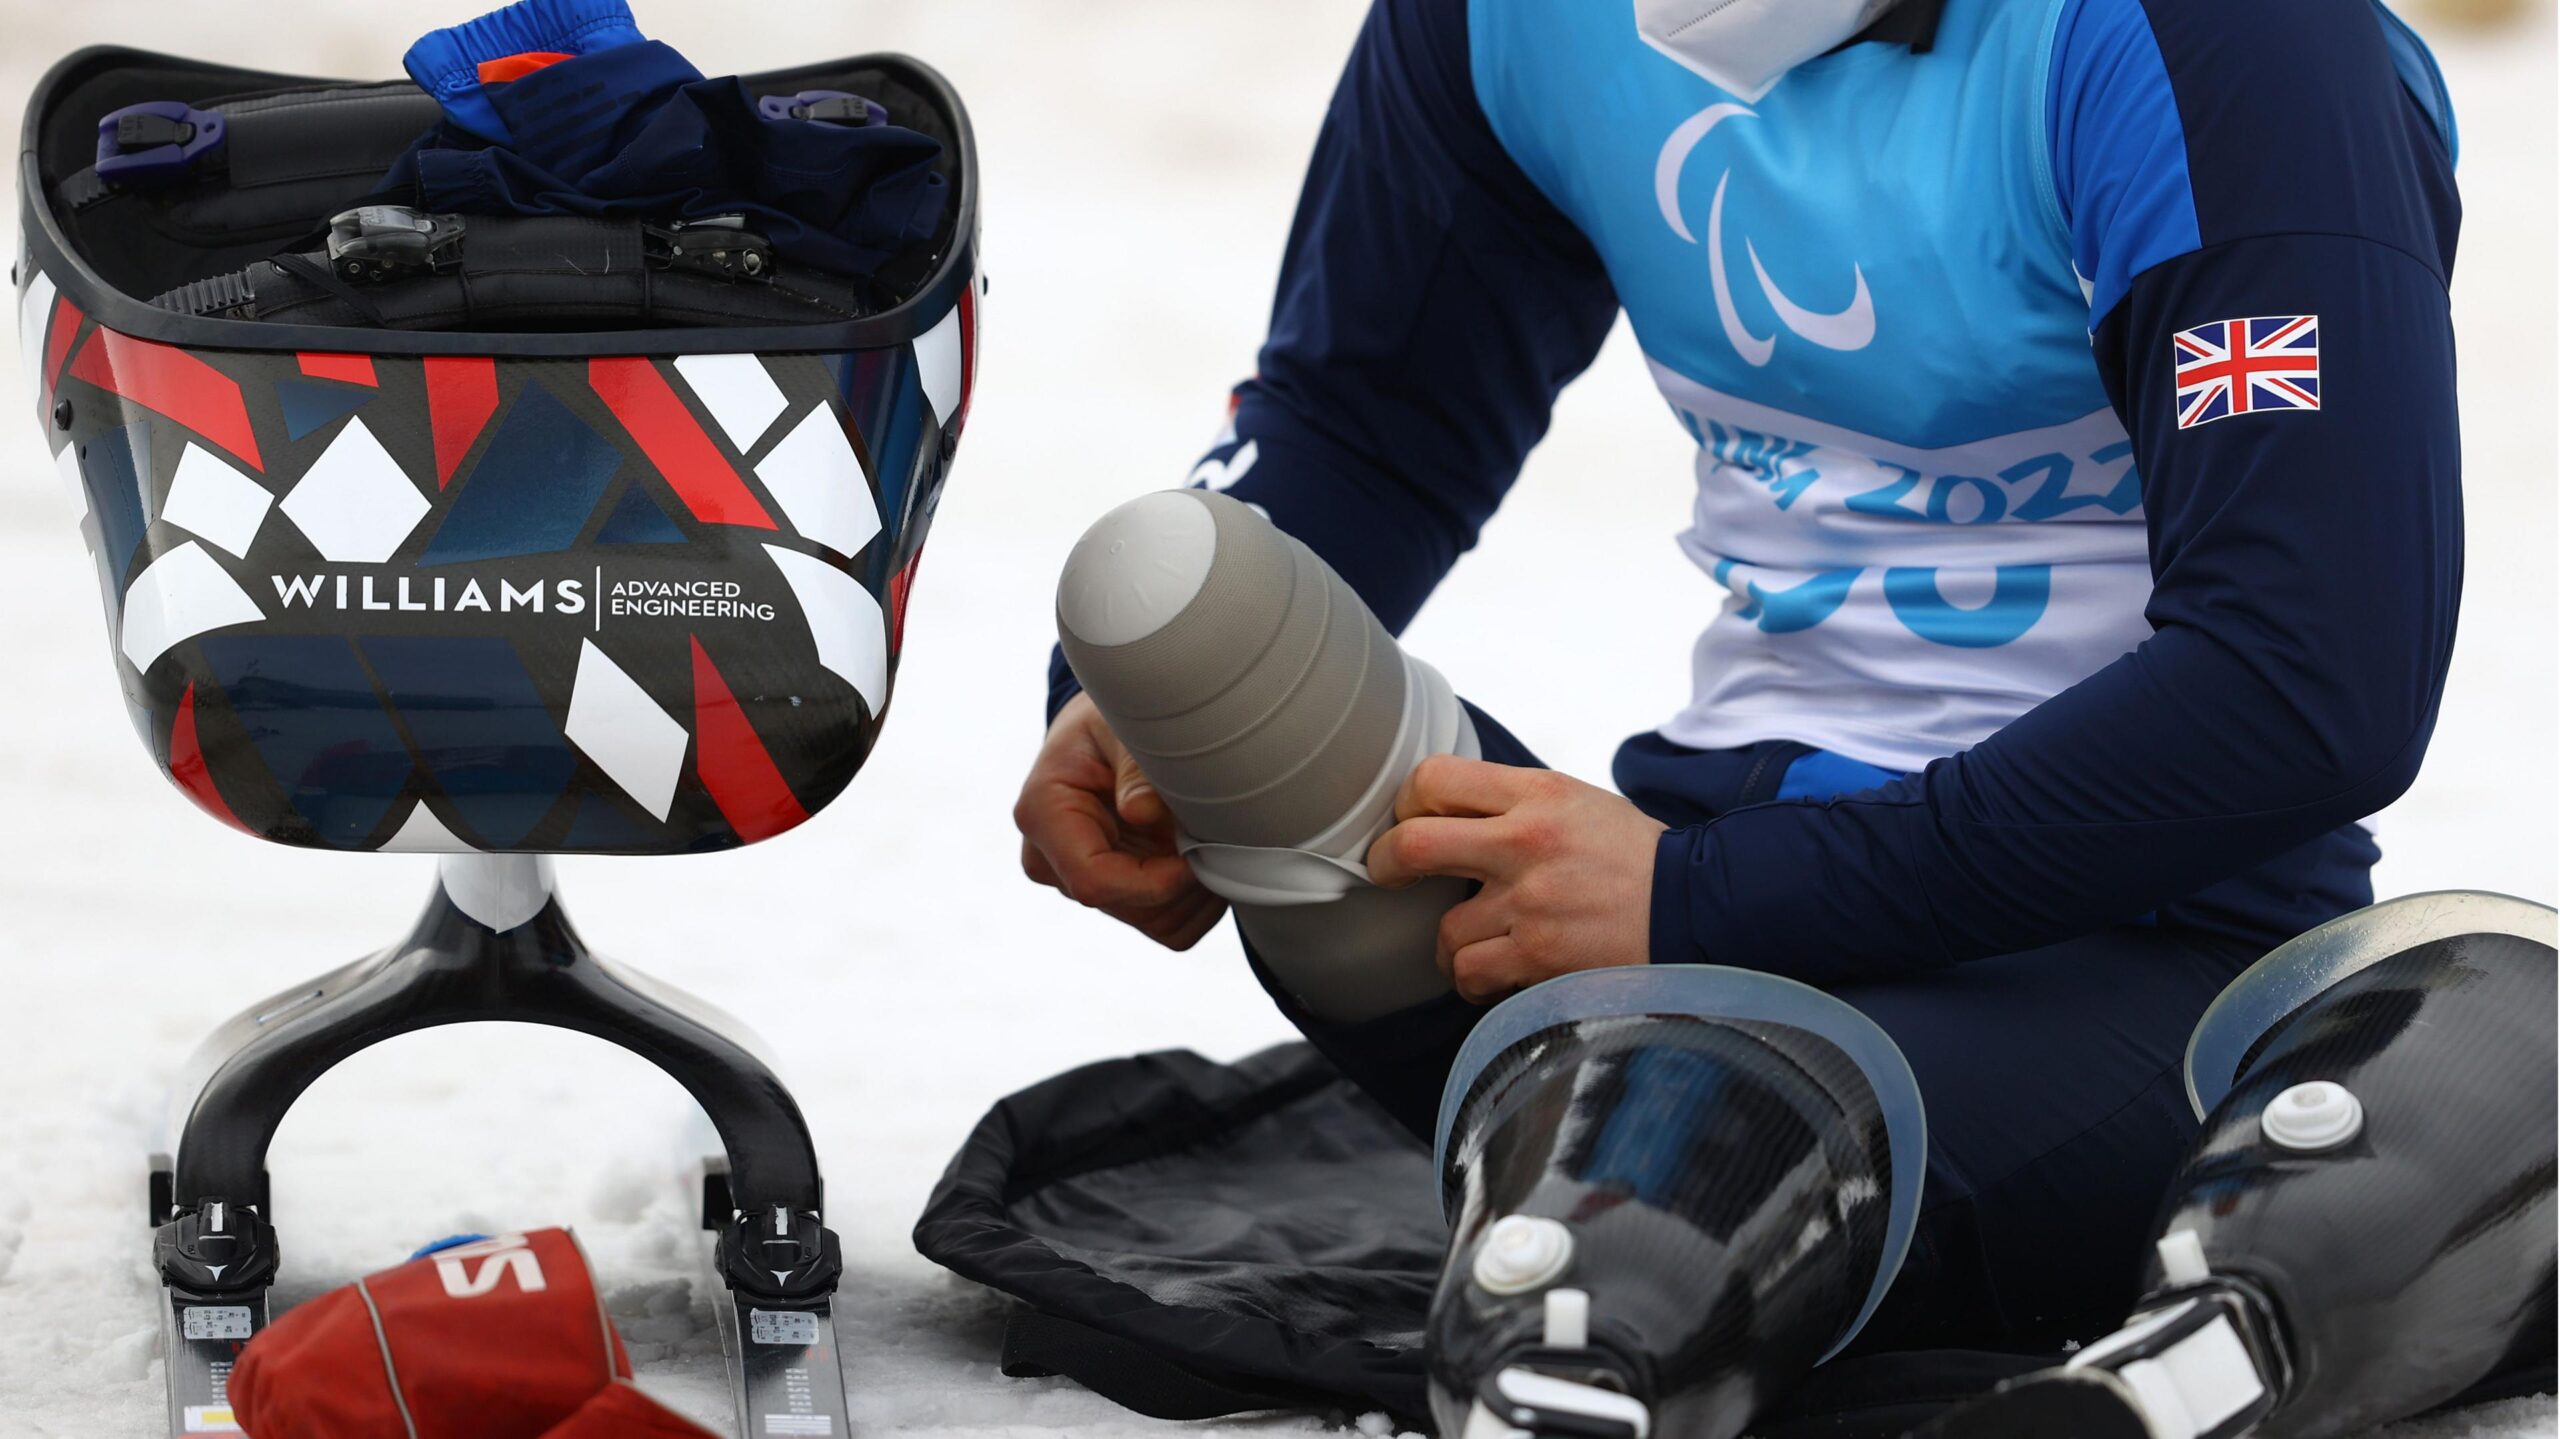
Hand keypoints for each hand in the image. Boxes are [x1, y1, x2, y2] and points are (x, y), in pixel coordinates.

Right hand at [1014, 691, 1228, 949]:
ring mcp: (1079, 882)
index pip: (1094, 881)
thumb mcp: (1124, 725)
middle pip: (1130, 906)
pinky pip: (1167, 926)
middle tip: (1215, 833)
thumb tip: (1142, 813)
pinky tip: (1201, 853)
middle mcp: (1050, 859)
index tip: (1196, 854)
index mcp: (1042, 814)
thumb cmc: (1112, 720)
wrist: (1103, 732)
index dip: (1155, 882)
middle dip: (1183, 879)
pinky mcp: (1111, 896)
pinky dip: (1196, 899)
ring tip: (1208, 836)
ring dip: (1195, 889)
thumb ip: (1135, 768)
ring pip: (1155, 922)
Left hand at [1365, 756, 1664, 1002]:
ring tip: (1474, 943)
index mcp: (1538, 793)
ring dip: (1449, 943)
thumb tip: (1450, 811)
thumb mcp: (1579, 801)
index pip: (1436, 778)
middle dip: (1385, 865)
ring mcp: (1530, 904)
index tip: (1410, 821)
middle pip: (1413, 846)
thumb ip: (1515, 802)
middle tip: (1387, 875)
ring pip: (1443, 931)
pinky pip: (1471, 973)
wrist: (1698, 908)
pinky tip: (1493, 974)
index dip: (1407, 803)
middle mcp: (1527, 843)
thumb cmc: (1634, 857)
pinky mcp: (1540, 956)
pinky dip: (1474, 980)